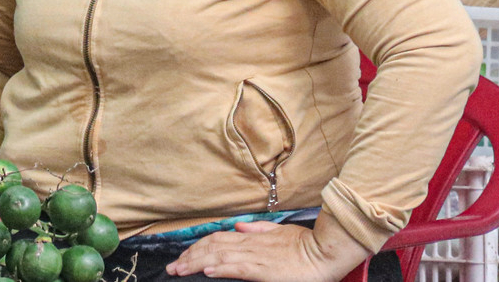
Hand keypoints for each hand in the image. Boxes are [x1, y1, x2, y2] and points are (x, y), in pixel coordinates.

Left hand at [165, 214, 369, 281]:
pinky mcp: (263, 270)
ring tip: (179, 269)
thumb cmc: (307, 244)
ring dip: (196, 263)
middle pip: (212, 246)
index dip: (197, 246)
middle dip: (189, 256)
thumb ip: (258, 230)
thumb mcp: (280, 232)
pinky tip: (206, 271)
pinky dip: (220, 268)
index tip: (183, 255)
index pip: (217, 239)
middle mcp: (250, 244)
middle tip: (173, 266)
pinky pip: (237, 268)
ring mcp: (255, 256)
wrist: (325, 250)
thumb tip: (238, 226)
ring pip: (218, 256)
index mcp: (253, 237)